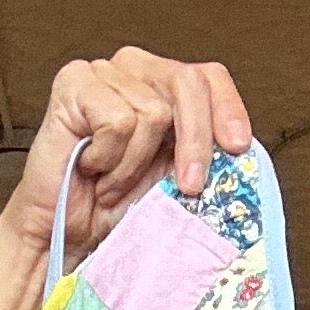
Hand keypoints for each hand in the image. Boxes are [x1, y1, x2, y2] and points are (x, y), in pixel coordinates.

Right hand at [0, 50, 252, 265]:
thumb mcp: (175, 182)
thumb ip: (205, 157)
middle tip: (188, 187)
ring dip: (134, 165)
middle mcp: (137, 71)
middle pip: (187, 83)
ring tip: (112, 182)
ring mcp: (105, 72)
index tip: (237, 147)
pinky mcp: (74, 82)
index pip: (209, 77)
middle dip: (195, 140)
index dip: (227, 108)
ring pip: (152, 111)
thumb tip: (244, 153)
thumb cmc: (115, 210)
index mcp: (164, 89)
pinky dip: (109, 157)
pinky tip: (92, 167)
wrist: (65, 237)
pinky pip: (117, 119)